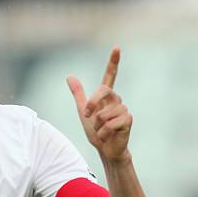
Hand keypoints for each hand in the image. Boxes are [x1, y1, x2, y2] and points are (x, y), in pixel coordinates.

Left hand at [67, 47, 132, 161]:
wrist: (104, 149)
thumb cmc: (95, 131)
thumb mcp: (82, 111)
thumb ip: (78, 94)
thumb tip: (69, 76)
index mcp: (106, 96)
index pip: (110, 75)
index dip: (113, 61)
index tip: (116, 47)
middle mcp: (117, 99)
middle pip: (103, 90)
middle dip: (92, 103)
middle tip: (86, 116)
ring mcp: (124, 109)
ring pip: (105, 112)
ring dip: (97, 125)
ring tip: (101, 131)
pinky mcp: (128, 120)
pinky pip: (111, 123)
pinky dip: (104, 132)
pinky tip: (108, 136)